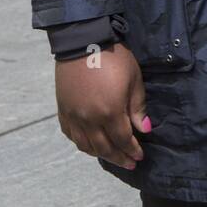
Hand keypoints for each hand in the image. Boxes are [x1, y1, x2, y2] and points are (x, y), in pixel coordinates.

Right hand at [55, 44, 148, 170]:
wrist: (83, 43)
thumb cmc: (114, 58)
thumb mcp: (134, 80)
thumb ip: (137, 107)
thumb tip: (143, 129)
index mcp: (109, 112)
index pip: (122, 140)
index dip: (132, 150)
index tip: (140, 156)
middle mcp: (89, 120)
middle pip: (104, 148)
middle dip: (119, 157)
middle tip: (130, 163)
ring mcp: (73, 117)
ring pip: (86, 146)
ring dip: (100, 154)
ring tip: (112, 157)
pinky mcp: (63, 112)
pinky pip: (72, 136)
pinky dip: (82, 144)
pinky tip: (90, 145)